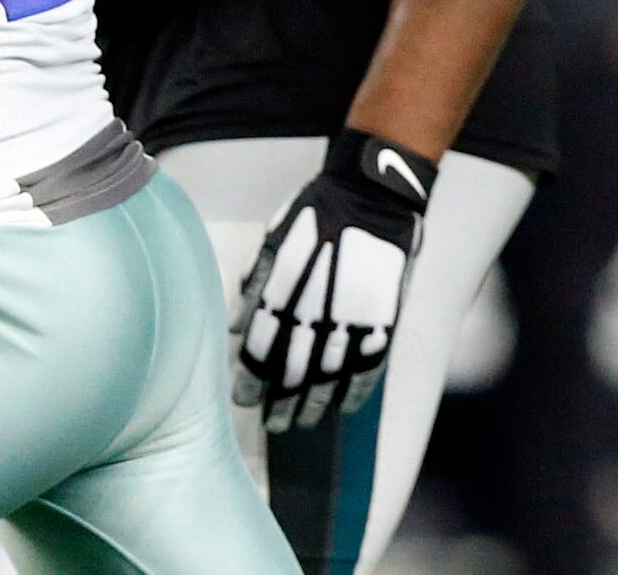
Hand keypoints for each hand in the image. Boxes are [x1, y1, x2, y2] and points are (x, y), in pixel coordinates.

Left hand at [233, 131, 436, 432]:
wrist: (370, 194)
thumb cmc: (314, 213)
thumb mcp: (274, 238)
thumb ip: (255, 283)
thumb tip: (233, 325)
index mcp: (284, 287)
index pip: (261, 347)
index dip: (251, 378)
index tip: (242, 400)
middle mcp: (316, 307)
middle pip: (293, 369)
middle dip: (280, 401)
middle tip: (271, 423)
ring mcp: (353, 316)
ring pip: (330, 375)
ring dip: (314, 404)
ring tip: (302, 424)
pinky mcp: (384, 318)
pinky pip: (369, 365)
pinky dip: (356, 390)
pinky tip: (343, 407)